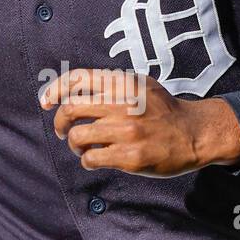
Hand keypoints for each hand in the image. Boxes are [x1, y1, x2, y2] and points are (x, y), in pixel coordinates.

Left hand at [38, 68, 239, 176]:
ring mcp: (126, 131)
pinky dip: (87, 160)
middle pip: (70, 109)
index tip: (45, 102)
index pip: (77, 79)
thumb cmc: (163, 110)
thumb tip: (71, 88)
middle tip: (62, 132)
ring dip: (74, 144)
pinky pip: (91, 158)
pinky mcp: (130, 157)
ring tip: (82, 147)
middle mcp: (123, 104)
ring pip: (77, 136)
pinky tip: (94, 159)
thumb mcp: (140, 85)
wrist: (193, 134)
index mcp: (123, 83)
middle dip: (59, 123)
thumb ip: (111, 83)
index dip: (54, 90)